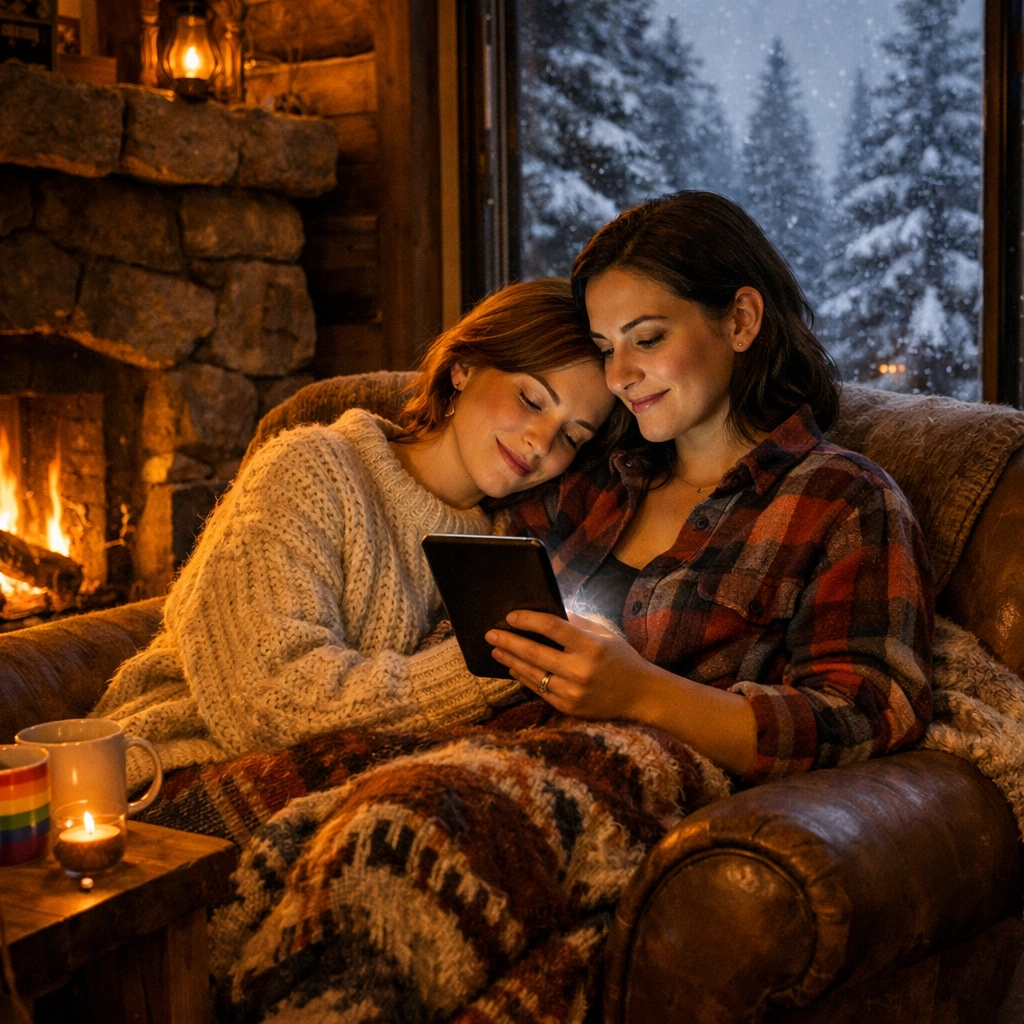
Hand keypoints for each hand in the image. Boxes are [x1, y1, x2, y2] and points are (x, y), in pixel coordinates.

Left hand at [485, 609, 651, 719]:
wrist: (640, 695)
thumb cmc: (621, 658)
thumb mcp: (604, 634)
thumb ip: (576, 623)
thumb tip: (546, 611)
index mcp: (591, 646)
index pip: (552, 627)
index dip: (528, 620)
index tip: (511, 616)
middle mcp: (581, 669)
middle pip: (535, 652)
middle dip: (509, 642)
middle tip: (491, 634)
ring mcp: (574, 691)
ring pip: (533, 674)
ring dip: (511, 661)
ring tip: (497, 651)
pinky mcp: (569, 707)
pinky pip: (540, 691)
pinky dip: (525, 678)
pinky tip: (514, 669)